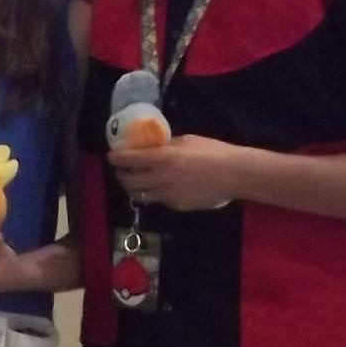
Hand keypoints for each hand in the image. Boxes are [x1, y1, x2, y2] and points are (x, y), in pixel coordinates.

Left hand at [109, 134, 247, 211]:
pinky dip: (153, 193)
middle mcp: (161, 179)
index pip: (129, 160)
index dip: (117, 158)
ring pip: (139, 195)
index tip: (112, 156)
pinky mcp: (175, 205)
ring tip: (135, 180)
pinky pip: (157, 199)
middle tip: (121, 169)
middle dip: (121, 175)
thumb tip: (151, 147)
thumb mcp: (186, 141)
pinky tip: (159, 186)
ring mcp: (167, 195)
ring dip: (133, 187)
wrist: (233, 174)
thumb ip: (166, 145)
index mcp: (163, 158)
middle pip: (128, 182)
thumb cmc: (213, 151)